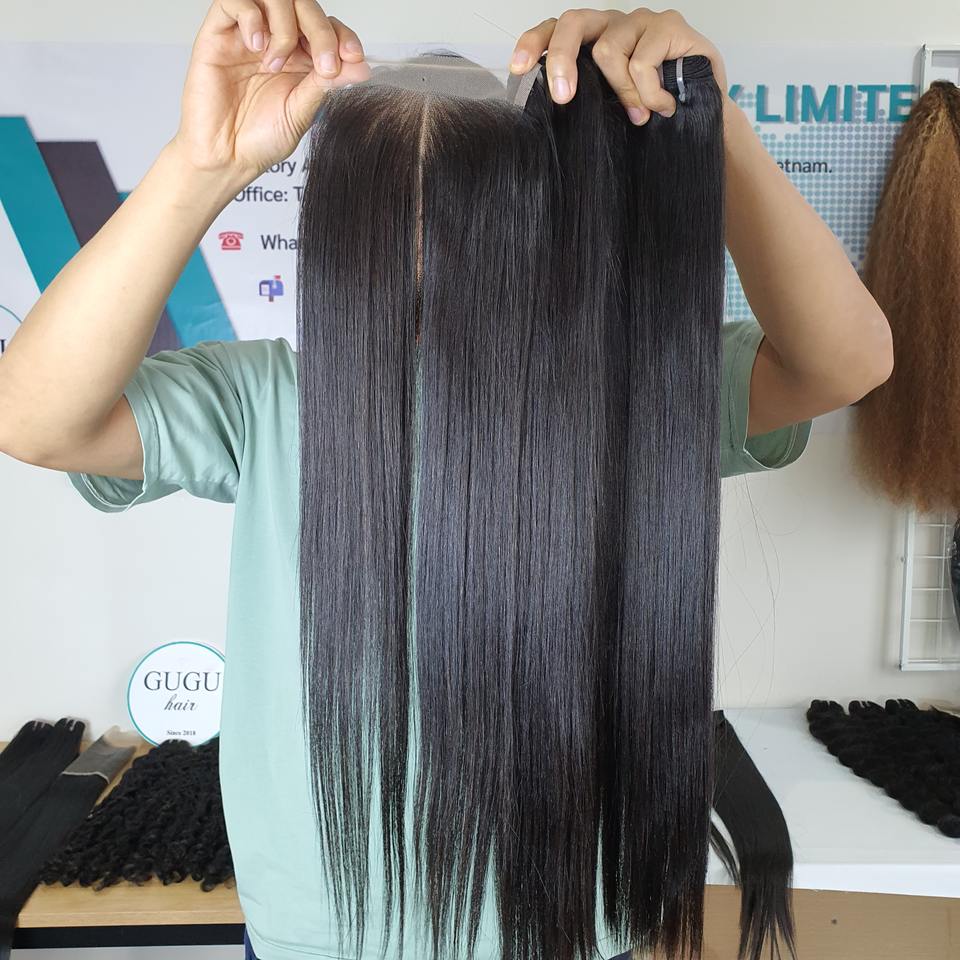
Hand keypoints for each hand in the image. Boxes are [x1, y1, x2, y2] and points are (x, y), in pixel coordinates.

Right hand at [172, 0, 370, 182]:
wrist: (225, 156)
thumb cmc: (259, 140)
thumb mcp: (302, 111)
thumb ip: (327, 84)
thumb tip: (362, 67)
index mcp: (301, 59)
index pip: (327, 26)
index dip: (342, 35)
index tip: (353, 56)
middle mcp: (276, 40)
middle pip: (304, 5)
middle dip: (321, 32)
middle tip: (323, 65)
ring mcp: (248, 34)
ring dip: (285, 27)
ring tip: (275, 64)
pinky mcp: (218, 33)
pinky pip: (234, 0)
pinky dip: (252, 17)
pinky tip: (256, 47)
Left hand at [510, 8, 726, 124]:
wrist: (704, 112)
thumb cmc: (652, 110)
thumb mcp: (609, 108)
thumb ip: (586, 99)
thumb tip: (549, 114)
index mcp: (591, 38)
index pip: (554, 29)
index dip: (533, 43)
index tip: (517, 69)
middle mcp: (612, 23)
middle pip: (573, 23)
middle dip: (561, 60)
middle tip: (564, 98)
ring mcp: (641, 20)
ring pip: (608, 50)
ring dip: (622, 93)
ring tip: (641, 116)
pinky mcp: (669, 24)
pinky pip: (642, 60)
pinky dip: (648, 93)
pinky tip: (663, 106)